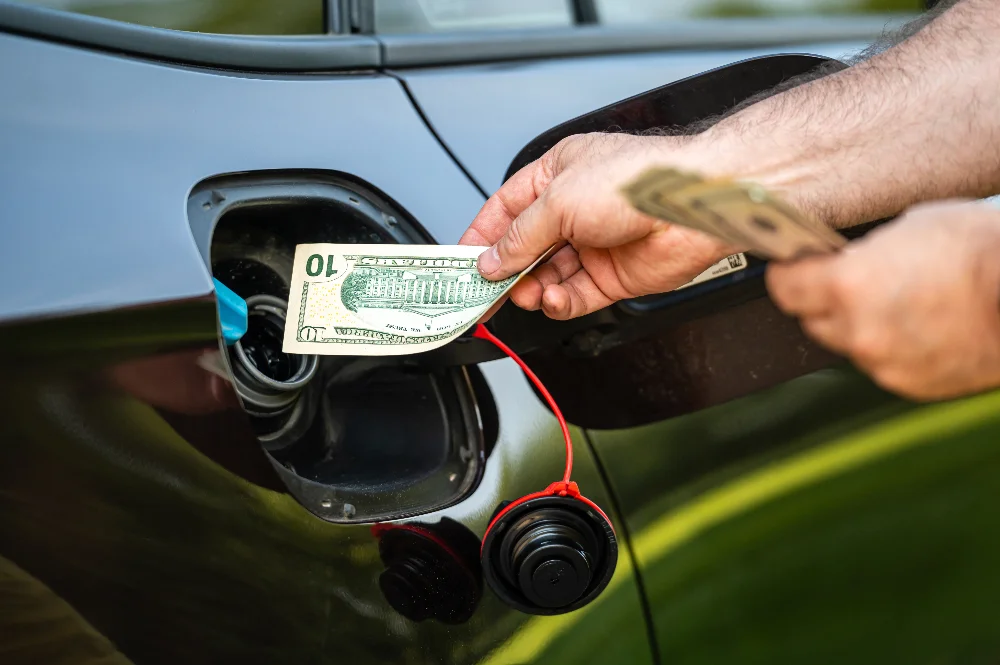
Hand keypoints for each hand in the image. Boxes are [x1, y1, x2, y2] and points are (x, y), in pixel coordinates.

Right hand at [460, 132, 743, 319]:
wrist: (690, 206)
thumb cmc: (638, 180)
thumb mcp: (558, 200)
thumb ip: (520, 236)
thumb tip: (491, 260)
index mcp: (559, 175)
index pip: (507, 208)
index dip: (482, 234)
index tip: (462, 261)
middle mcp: (575, 209)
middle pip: (525, 247)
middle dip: (504, 269)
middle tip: (483, 291)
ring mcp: (594, 244)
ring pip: (547, 275)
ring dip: (532, 287)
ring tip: (524, 293)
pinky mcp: (613, 276)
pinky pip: (574, 296)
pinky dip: (559, 301)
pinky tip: (551, 298)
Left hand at [766, 200, 999, 400]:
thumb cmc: (981, 251)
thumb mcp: (909, 228)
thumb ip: (863, 253)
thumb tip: (843, 261)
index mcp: (847, 285)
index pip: (784, 287)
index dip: (786, 273)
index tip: (790, 266)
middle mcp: (858, 330)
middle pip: (811, 319)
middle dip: (823, 301)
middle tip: (848, 282)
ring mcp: (884, 363)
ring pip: (848, 344)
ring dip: (859, 326)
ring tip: (899, 301)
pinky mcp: (910, 385)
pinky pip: (883, 364)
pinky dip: (892, 348)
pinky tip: (922, 325)